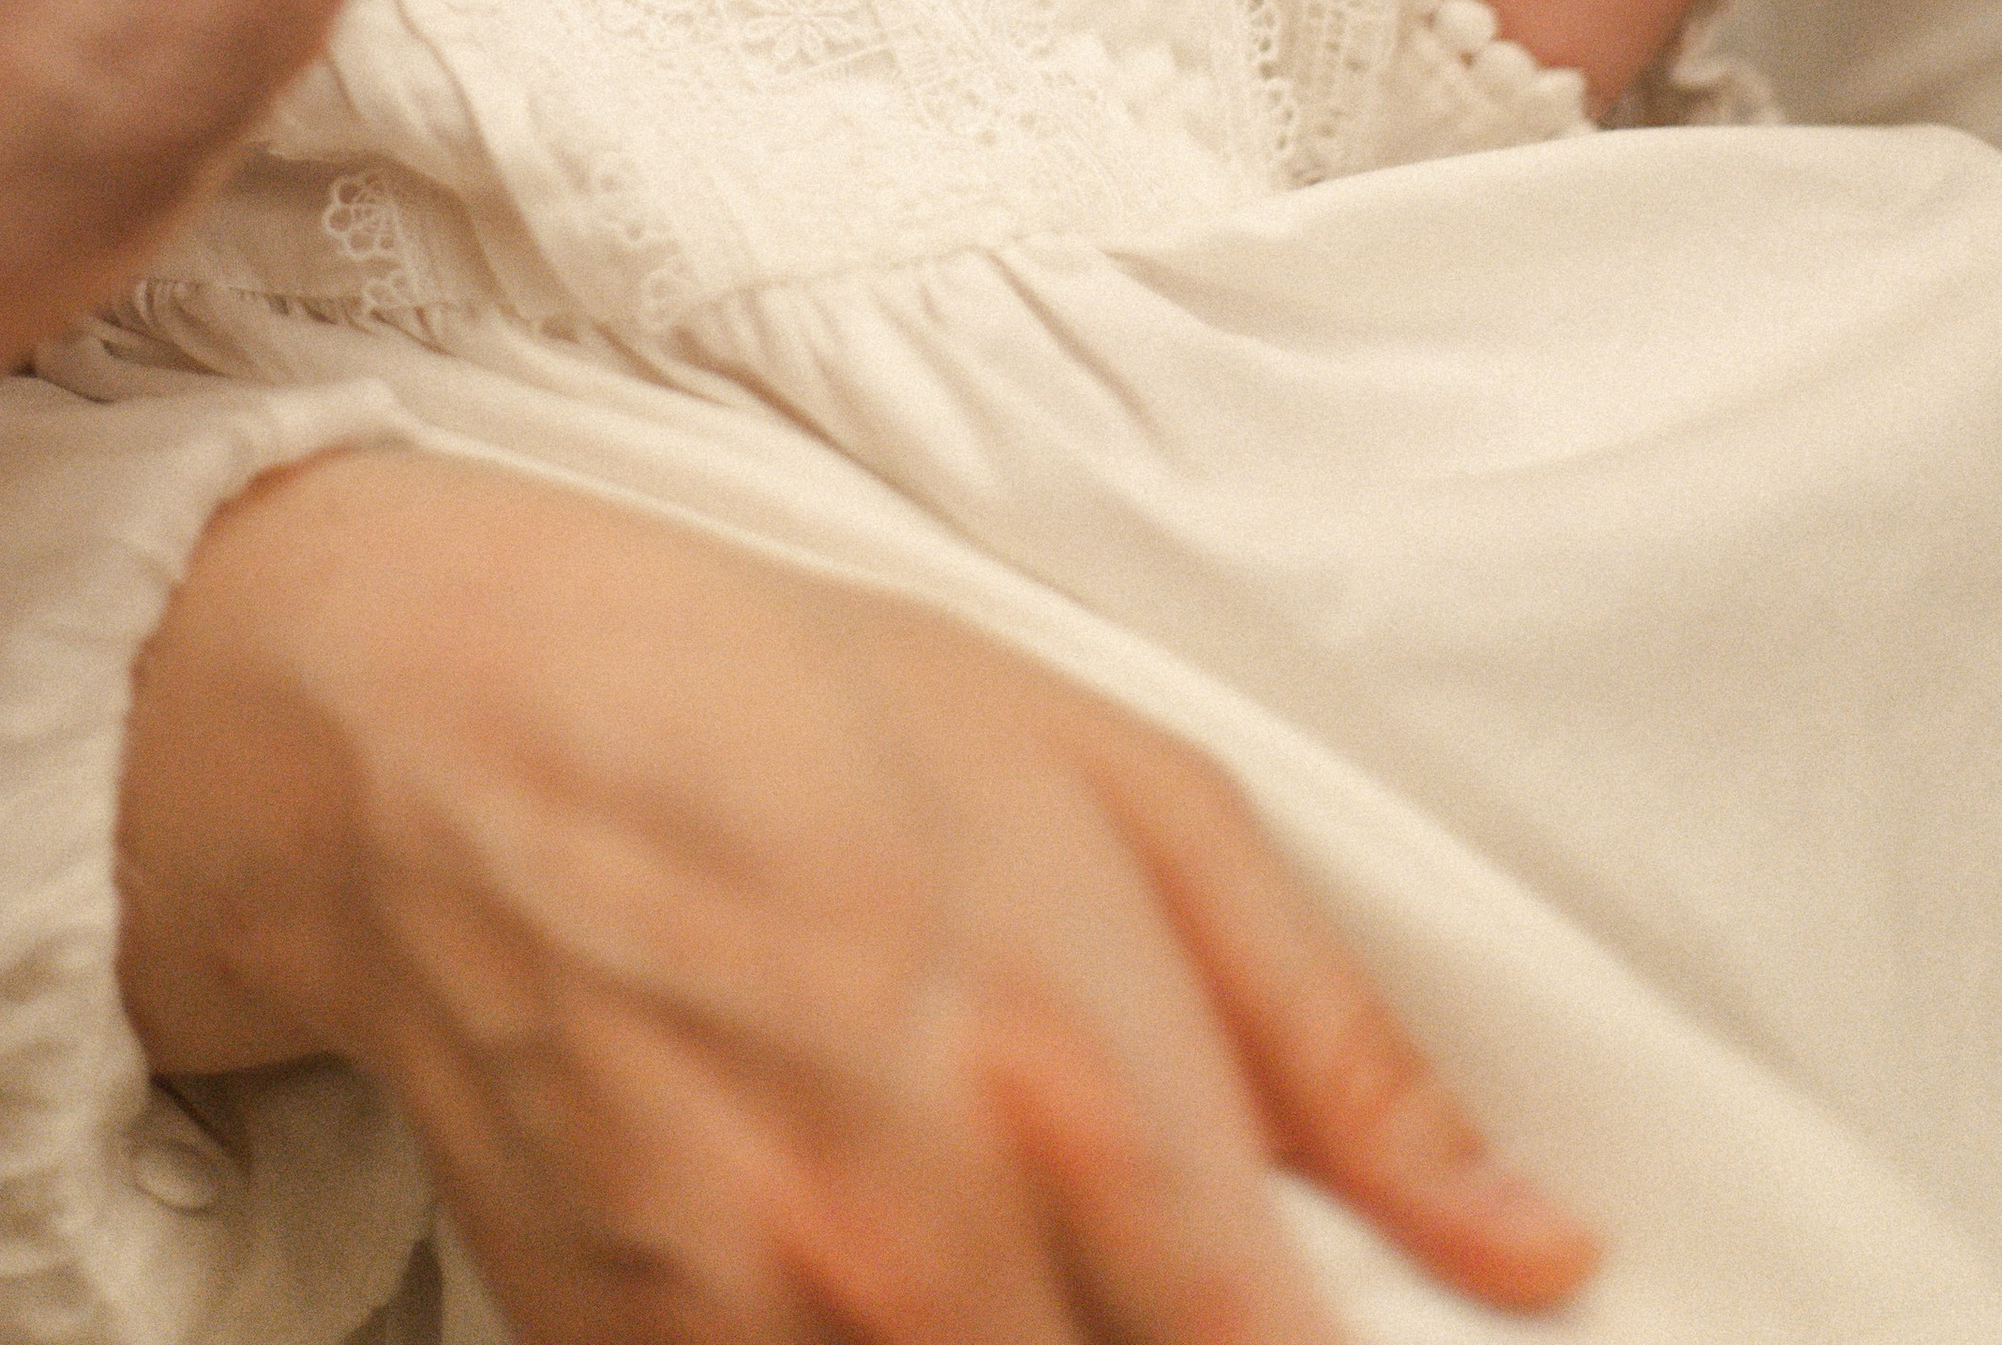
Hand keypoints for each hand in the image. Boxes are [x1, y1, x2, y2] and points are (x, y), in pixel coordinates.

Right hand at [118, 454, 1598, 1344]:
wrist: (462, 730)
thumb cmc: (810, 718)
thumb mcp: (1120, 788)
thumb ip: (1340, 1044)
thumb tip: (1539, 1249)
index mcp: (1092, 1099)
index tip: (1339, 1335)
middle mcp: (937, 1254)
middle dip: (1158, 1343)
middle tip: (1132, 1246)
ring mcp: (768, 1333)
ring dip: (1008, 1338)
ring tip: (989, 1230)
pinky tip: (846, 1255)